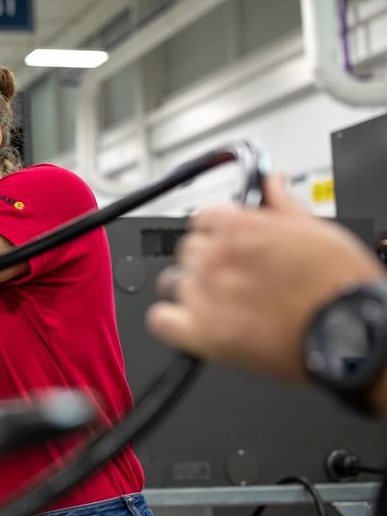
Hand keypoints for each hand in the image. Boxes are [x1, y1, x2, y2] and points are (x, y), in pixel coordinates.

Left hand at [147, 176, 384, 381]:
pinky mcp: (202, 333)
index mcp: (238, 227)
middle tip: (235, 279)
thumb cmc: (342, 286)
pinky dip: (171, 323)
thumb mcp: (317, 229)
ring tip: (224, 304)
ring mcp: (205, 294)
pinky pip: (160, 321)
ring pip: (174, 283)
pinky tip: (192, 324)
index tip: (227, 246)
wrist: (354, 332)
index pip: (201, 220)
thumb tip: (272, 182)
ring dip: (193, 291)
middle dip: (207, 262)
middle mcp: (215, 257)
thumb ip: (282, 205)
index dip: (216, 234)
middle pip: (187, 251)